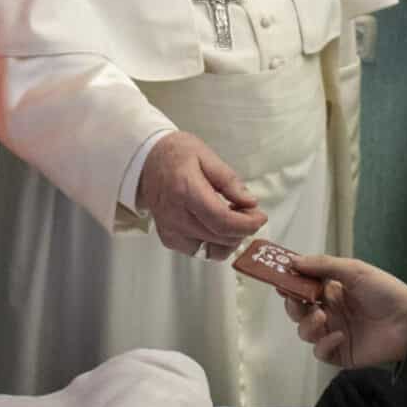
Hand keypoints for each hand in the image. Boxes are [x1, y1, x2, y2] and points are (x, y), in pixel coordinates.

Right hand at [136, 131, 268, 260]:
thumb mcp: (206, 155)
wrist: (146, 160)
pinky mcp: (168, 238)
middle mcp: (176, 216)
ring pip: (212, 251)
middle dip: (243, 229)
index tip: (260, 216)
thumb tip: (250, 203)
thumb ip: (229, 180)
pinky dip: (214, 244)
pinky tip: (216, 226)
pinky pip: (199, 252)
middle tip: (250, 212)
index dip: (247, 224)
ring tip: (233, 219)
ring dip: (230, 240)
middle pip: (220, 238)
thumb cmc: (176, 154)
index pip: (222, 221)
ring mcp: (170, 230)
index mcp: (186, 191)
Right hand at [279, 254, 406, 368]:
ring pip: (305, 332)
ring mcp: (334, 333)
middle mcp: (330, 312)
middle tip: (297, 300)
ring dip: (308, 325)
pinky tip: (339, 335)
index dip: (290, 286)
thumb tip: (294, 262)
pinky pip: (321, 352)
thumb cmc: (385, 291)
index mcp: (331, 292)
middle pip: (298, 312)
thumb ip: (323, 265)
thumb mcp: (354, 270)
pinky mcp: (342, 353)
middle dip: (293, 307)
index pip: (303, 289)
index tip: (281, 281)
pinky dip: (325, 344)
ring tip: (322, 317)